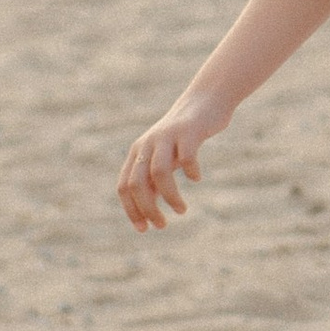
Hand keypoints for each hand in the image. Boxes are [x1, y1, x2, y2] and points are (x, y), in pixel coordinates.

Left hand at [117, 96, 222, 230]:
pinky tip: (196, 178)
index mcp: (138, 152)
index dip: (132, 210)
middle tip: (162, 225)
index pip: (124, 186)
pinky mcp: (188, 131)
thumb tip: (147, 212)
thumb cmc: (183, 137)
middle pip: (138, 183)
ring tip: (181, 210)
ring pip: (159, 172)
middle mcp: (148, 144)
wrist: (205, 101)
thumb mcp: (164, 159)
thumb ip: (153, 181)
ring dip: (170, 196)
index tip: (145, 229)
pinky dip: (190, 171)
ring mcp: (167, 136)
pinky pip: (187, 156)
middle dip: (148, 209)